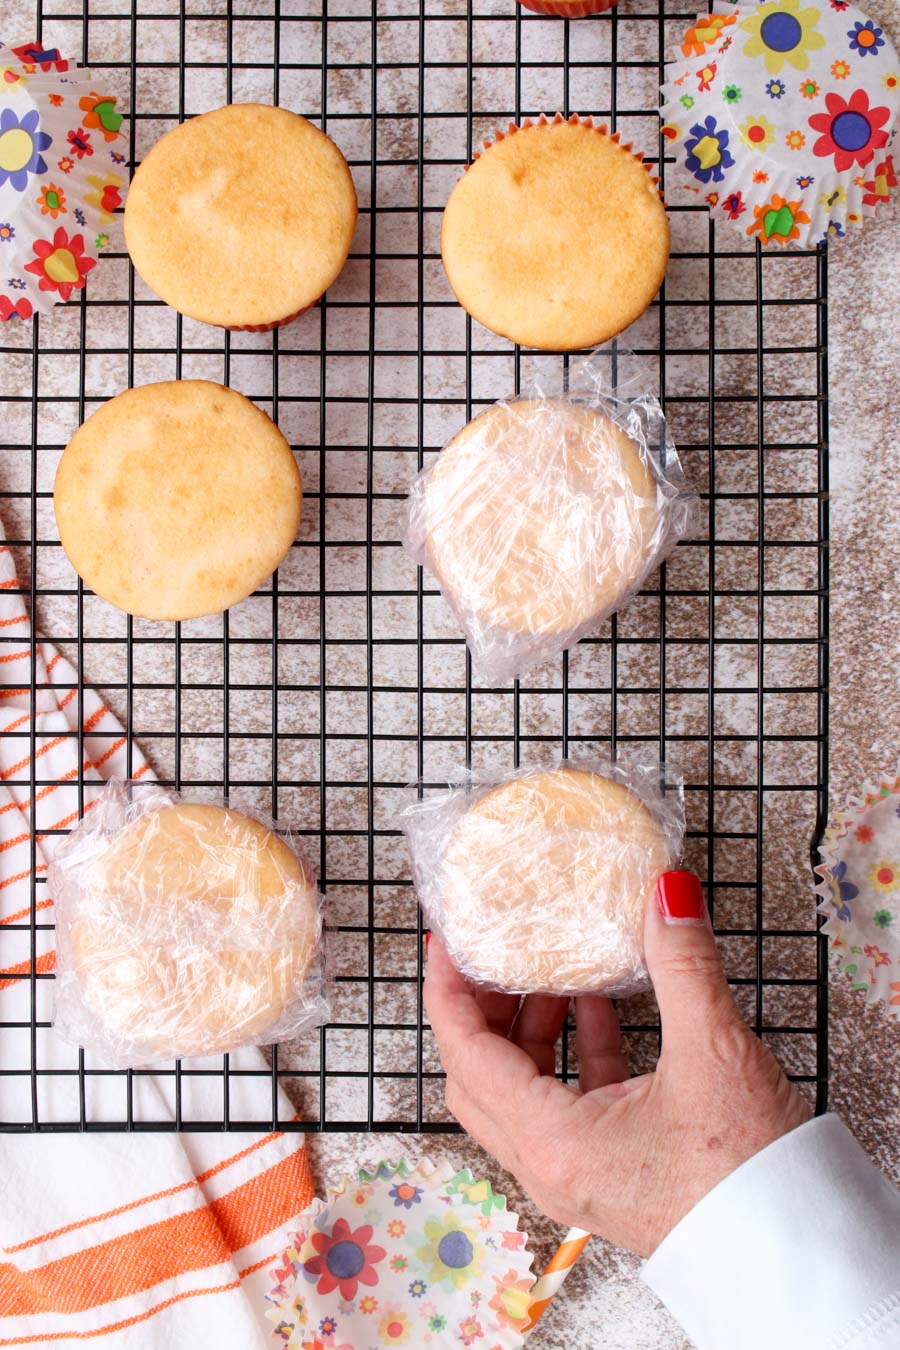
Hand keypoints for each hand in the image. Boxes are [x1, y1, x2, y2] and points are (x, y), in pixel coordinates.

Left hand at [423, 870, 810, 1256]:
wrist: (799, 1256)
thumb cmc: (749, 1174)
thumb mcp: (713, 1051)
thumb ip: (682, 963)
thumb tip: (668, 891)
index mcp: (551, 1140)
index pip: (466, 1054)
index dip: (449, 992)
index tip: (448, 943)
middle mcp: (552, 1165)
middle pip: (481, 1076)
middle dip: (482, 1009)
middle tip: (492, 955)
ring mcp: (580, 1174)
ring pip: (524, 1092)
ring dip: (530, 1030)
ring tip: (553, 973)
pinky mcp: (613, 1173)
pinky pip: (568, 1105)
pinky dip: (573, 1054)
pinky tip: (599, 1011)